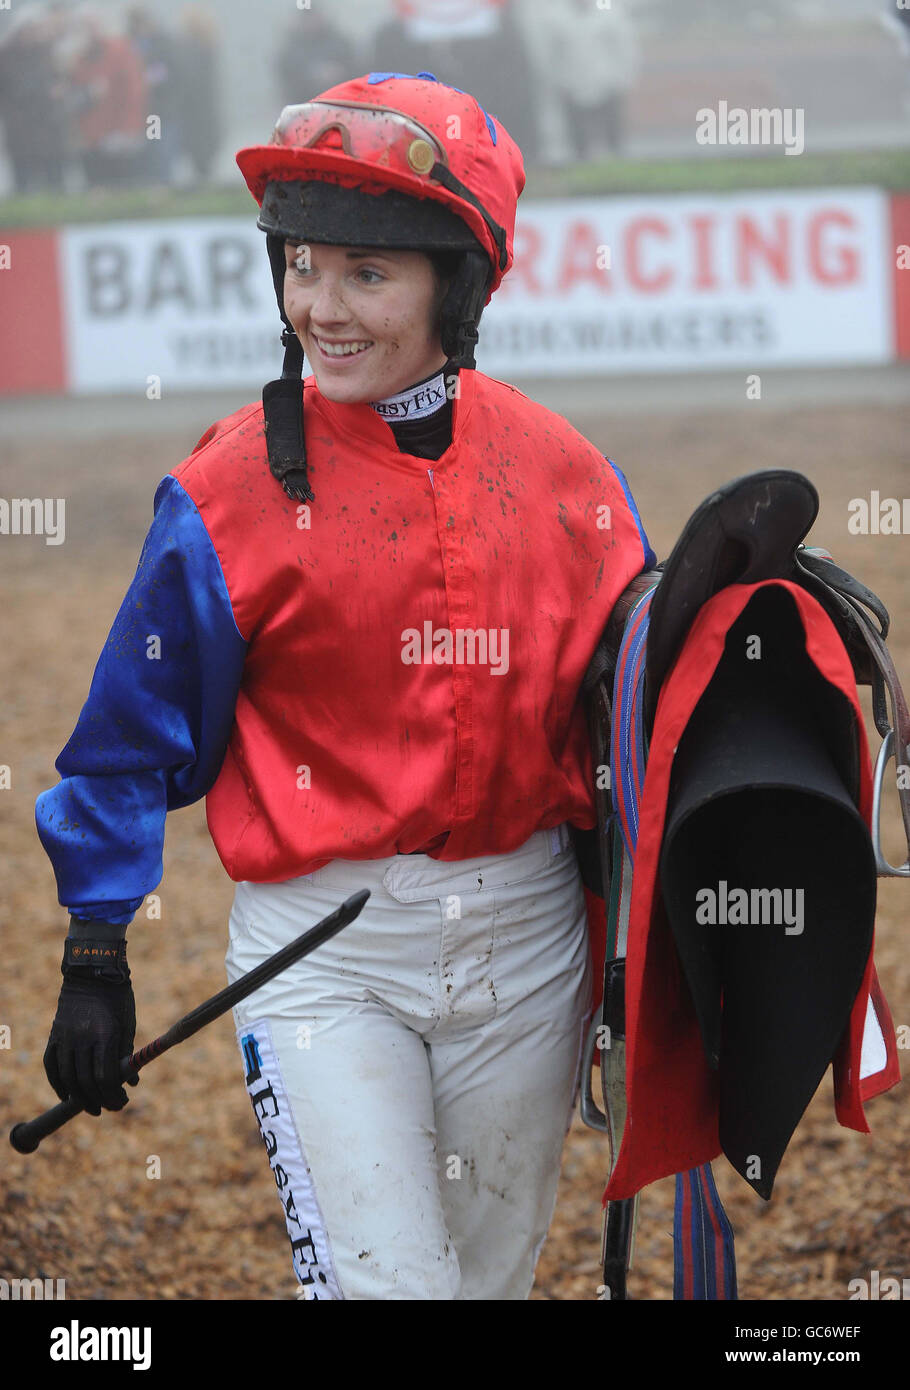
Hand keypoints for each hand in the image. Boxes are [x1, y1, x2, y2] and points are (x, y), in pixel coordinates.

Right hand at [44, 974, 138, 1115]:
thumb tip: (132, 1082)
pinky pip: (52, 1066)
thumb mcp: (128, 1023)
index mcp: (105, 1034)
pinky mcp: (54, 1035)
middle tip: (108, 1108)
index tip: (121, 1102)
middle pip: (86, 1082)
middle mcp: (82, 1037)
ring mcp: (65, 1037)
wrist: (92, 972)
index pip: (105, 1077)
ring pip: (67, 1077)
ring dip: (79, 1098)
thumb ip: (126, 1054)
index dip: (113, 1095)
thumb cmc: (117, 997)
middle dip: (99, 1100)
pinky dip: (58, 1084)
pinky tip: (67, 1095)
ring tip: (91, 1106)